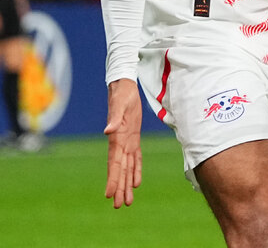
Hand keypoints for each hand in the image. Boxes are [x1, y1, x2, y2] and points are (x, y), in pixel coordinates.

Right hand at [104, 78, 142, 207]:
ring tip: (127, 201)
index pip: (114, 163)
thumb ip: (114, 118)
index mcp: (116, 138)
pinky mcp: (133, 137)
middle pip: (120, 170)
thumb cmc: (121, 94)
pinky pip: (135, 157)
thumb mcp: (119, 103)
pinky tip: (136, 182)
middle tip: (119, 206)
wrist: (124, 86)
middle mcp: (120, 143)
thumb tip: (108, 131)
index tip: (109, 195)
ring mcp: (127, 141)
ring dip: (127, 183)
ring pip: (127, 167)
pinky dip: (136, 170)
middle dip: (120, 187)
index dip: (113, 179)